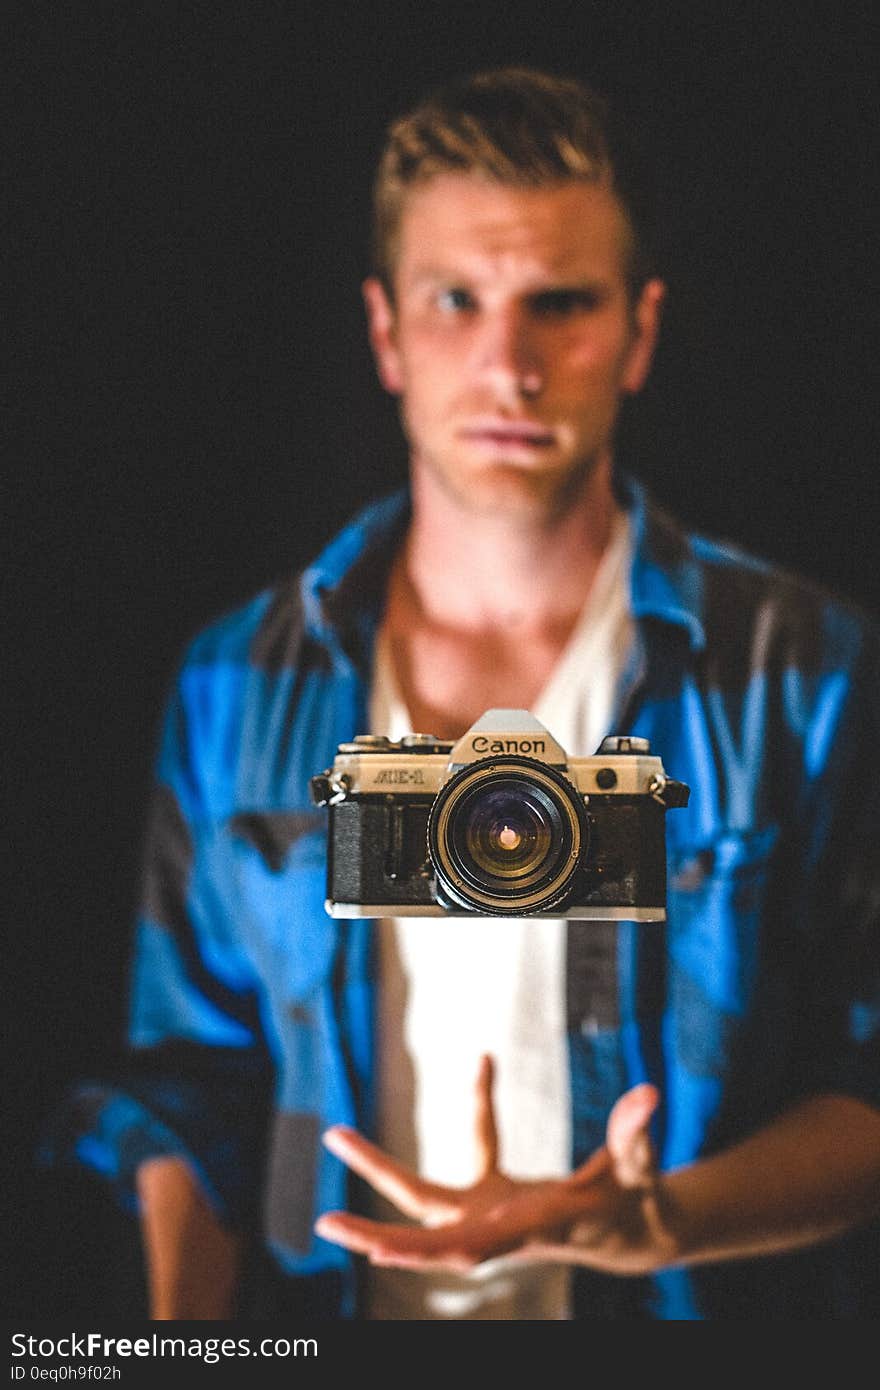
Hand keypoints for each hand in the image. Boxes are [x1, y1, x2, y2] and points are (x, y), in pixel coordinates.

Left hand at [314, 1055, 677, 1274]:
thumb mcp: (638, 1173)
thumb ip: (636, 1135)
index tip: (385, 1255)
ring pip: (425, 1201)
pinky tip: (485, 1065)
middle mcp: (501, 1226)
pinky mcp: (494, 1192)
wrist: (634, 1236)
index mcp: (532, 1228)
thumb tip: (647, 1094)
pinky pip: (477, 1145)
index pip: (476, 1247)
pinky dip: (483, 1105)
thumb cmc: (636, 1207)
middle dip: (380, 1238)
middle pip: (429, 1236)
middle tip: (327, 1226)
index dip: (432, 1252)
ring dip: (380, 1175)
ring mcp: (491, 1211)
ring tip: (336, 1137)